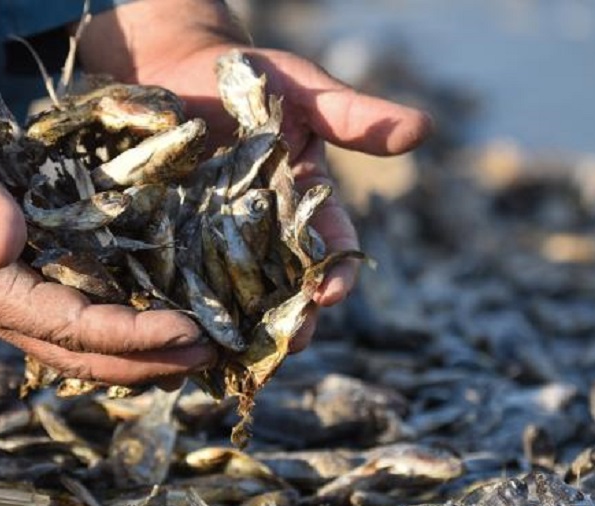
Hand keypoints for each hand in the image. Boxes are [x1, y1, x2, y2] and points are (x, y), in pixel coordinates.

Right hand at [0, 77, 213, 384]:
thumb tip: (9, 247)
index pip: (77, 327)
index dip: (136, 334)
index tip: (190, 329)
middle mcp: (3, 313)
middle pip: (87, 357)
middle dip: (151, 361)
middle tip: (211, 354)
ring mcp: (10, 309)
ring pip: (82, 354)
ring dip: (139, 360)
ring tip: (193, 355)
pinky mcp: (18, 294)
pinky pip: (73, 331)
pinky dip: (116, 341)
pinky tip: (150, 333)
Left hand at [78, 0, 430, 350]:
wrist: (171, 66)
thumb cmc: (247, 75)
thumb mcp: (302, 89)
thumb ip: (353, 115)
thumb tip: (424, 128)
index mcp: (304, 199)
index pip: (331, 244)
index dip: (337, 271)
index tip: (332, 293)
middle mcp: (265, 228)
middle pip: (286, 283)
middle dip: (294, 315)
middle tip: (292, 342)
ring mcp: (217, 238)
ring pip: (237, 292)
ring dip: (244, 324)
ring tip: (241, 351)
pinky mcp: (171, 239)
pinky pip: (182, 277)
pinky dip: (186, 305)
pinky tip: (183, 329)